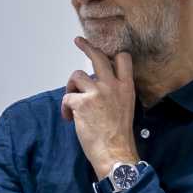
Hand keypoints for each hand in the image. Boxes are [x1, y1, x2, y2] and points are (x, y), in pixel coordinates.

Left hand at [63, 37, 139, 177]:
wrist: (115, 152)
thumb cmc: (118, 135)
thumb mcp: (125, 108)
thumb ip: (114, 94)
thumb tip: (96, 89)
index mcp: (126, 87)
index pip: (123, 59)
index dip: (111, 54)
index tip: (104, 50)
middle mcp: (113, 85)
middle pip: (98, 57)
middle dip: (87, 46)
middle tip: (79, 41)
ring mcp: (97, 92)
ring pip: (77, 75)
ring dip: (70, 87)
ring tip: (72, 104)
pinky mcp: (81, 102)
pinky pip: (67, 97)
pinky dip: (65, 108)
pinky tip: (70, 119)